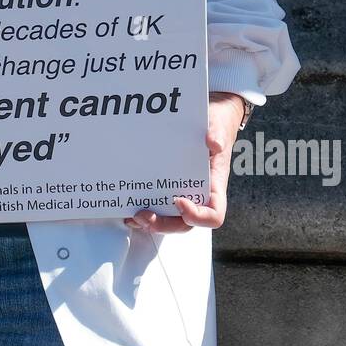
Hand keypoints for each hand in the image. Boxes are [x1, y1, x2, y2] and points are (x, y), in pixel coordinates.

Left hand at [123, 90, 244, 235]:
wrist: (208, 121)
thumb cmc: (215, 127)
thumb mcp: (217, 126)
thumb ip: (217, 133)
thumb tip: (213, 142)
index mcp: (213, 187)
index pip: (213, 215)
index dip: (197, 216)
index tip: (179, 201)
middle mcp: (197, 195)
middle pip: (184, 224)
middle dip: (165, 225)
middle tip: (145, 216)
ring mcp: (181, 194)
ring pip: (169, 220)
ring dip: (151, 223)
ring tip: (134, 217)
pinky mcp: (167, 188)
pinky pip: (158, 207)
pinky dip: (143, 213)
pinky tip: (128, 209)